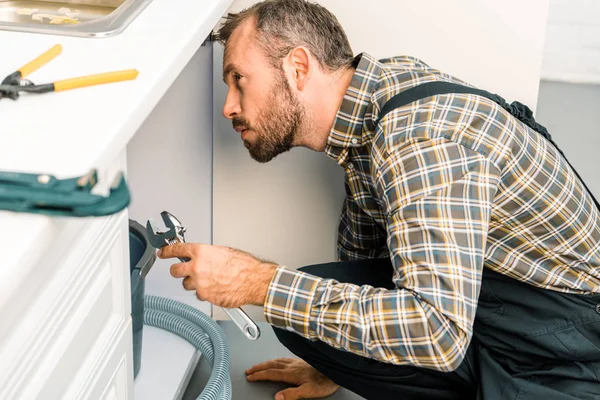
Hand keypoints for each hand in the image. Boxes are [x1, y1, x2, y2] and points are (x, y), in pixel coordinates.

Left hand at [157, 243, 277, 307]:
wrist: (253, 281)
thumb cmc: (244, 266)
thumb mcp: (224, 252)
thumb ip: (208, 255)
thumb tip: (203, 256)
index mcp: (201, 252)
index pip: (176, 249)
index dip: (167, 251)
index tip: (162, 253)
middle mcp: (197, 267)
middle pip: (175, 270)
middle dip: (177, 271)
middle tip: (182, 271)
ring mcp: (199, 283)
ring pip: (186, 284)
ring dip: (194, 283)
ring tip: (209, 281)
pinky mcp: (204, 296)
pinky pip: (199, 294)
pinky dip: (205, 292)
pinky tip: (216, 288)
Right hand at [246, 358, 339, 399]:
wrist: (335, 371)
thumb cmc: (324, 382)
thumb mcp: (308, 392)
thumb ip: (292, 394)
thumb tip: (277, 397)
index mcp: (291, 373)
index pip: (271, 373)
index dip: (259, 375)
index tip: (250, 376)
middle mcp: (292, 365)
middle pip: (271, 365)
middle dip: (259, 368)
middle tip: (249, 370)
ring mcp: (297, 362)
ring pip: (277, 360)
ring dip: (266, 363)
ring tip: (258, 366)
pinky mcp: (302, 361)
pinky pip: (284, 358)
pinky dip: (276, 360)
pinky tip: (277, 360)